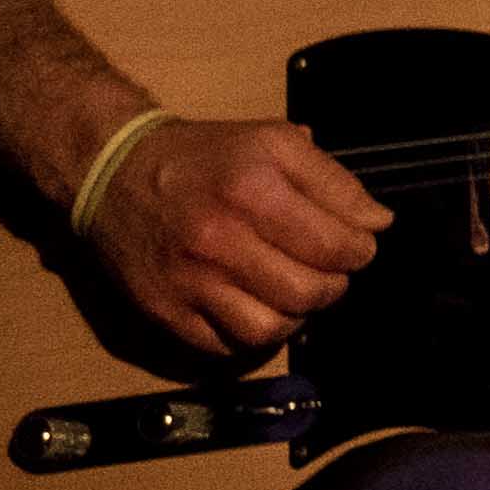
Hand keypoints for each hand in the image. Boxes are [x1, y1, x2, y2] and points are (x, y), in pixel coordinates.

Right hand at [80, 115, 386, 364]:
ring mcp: (189, 280)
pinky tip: (256, 305)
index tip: (356, 244)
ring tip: (294, 290)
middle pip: (309, 291)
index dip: (360, 249)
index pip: (337, 244)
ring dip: (296, 315)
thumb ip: (333, 181)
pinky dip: (251, 335)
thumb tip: (376, 223)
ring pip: (271, 330)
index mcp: (254, 188)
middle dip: (333, 284)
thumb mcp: (273, 141)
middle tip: (327, 270)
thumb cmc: (204, 156)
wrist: (113, 171)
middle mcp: (219, 237)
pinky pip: (226, 348)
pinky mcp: (165, 309)